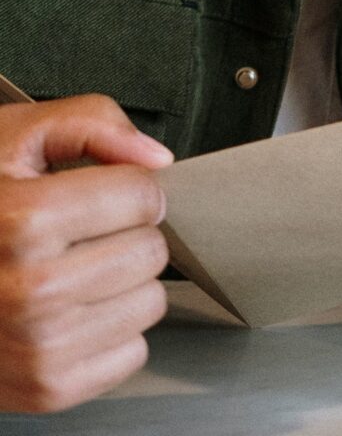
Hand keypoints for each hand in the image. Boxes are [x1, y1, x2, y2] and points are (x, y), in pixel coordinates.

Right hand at [0, 97, 173, 414]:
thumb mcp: (18, 137)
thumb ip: (92, 122)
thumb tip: (156, 158)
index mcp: (25, 222)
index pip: (144, 196)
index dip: (129, 185)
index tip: (102, 191)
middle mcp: (31, 291)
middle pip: (150, 251)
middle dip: (127, 233)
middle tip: (82, 235)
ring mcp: (39, 347)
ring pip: (149, 303)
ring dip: (123, 284)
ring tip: (75, 271)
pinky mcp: (46, 388)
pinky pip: (132, 353)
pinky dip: (112, 332)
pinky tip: (72, 312)